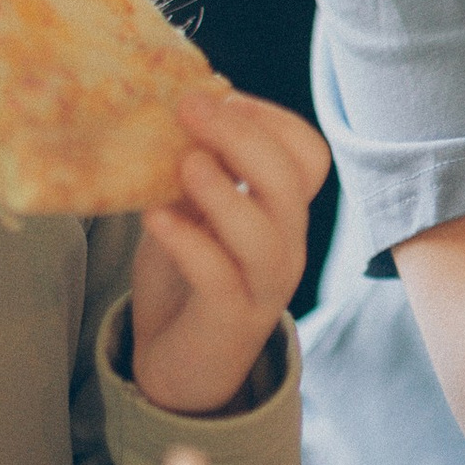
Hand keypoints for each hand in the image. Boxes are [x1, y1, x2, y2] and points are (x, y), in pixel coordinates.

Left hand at [129, 89, 329, 416]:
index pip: (308, 154)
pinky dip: (189, 241)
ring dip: (223, 190)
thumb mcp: (189, 210)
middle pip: (291, 180)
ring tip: (183, 164)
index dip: (269, 117)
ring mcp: (264, 285)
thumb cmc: (187, 277)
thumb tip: (179, 105)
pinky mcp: (231, 320)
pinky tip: (156, 217)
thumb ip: (192, 169)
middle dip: (242, 135)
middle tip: (190, 107)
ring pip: (265, 232)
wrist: (177, 368)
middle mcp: (285, 244)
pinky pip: (220, 276)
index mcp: (282, 211)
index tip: (219, 96)